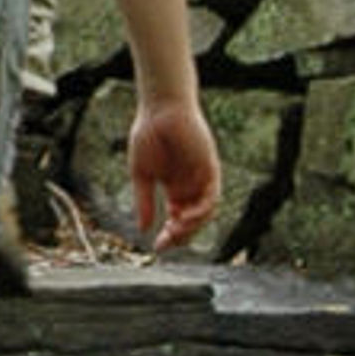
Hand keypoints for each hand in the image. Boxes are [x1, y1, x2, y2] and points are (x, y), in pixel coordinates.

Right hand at [126, 97, 222, 251]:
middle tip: (166, 243)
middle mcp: (190, 185)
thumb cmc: (149, 134)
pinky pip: (212, 196)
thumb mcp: (141, 174)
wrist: (160, 108)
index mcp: (174, 188)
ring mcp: (201, 177)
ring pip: (204, 212)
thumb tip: (143, 229)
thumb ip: (144, 201)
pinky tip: (186, 216)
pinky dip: (202, 210)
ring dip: (192, 226)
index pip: (177, 219)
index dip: (169, 235)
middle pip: (192, 220)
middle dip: (180, 235)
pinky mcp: (210, 168)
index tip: (158, 247)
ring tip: (175, 231)